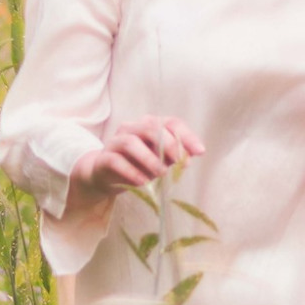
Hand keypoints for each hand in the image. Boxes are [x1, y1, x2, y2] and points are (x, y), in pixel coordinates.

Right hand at [67, 115, 204, 207]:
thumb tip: (190, 157)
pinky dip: (132, 172)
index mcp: (149, 125)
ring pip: (131, 142)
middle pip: (150, 127)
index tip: (200, 151)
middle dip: (168, 144)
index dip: (186, 136)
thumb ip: (174, 156)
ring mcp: (115, 142)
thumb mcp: (160, 161)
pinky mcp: (104, 158)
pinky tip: (143, 182)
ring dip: (149, 159)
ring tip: (161, 174)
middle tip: (178, 162)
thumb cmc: (138, 165)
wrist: (106, 176)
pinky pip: (117, 161)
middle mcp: (132, 128)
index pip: (171, 123)